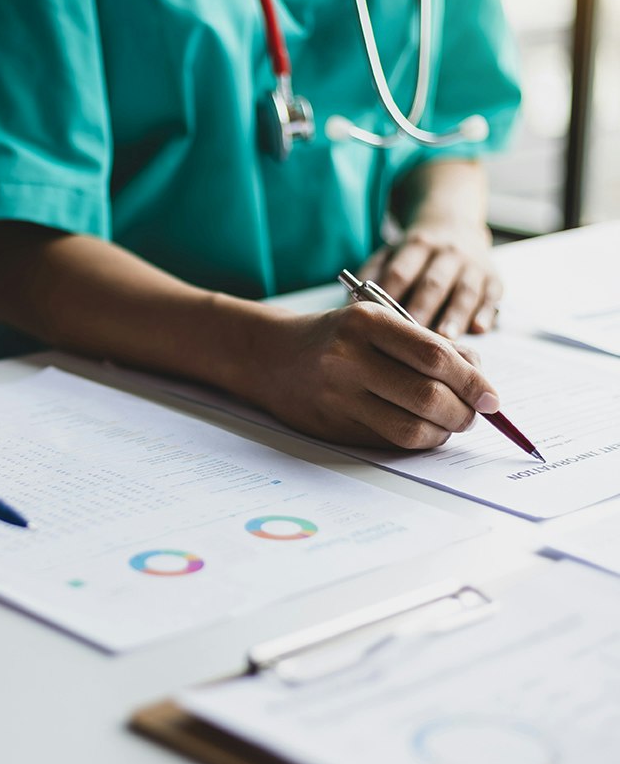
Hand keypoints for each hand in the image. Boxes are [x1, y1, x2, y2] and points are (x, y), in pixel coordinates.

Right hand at [249, 302, 499, 449]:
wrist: (271, 355)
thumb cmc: (336, 337)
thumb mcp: (377, 322)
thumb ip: (426, 345)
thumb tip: (479, 381)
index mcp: (366, 323)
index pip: (435, 356)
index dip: (473, 381)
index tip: (492, 398)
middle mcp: (348, 358)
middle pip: (428, 396)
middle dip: (464, 412)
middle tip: (474, 415)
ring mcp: (337, 396)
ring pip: (410, 428)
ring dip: (443, 433)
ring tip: (450, 424)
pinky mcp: (332, 426)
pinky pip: (388, 441)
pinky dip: (416, 440)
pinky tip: (422, 430)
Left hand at [359, 222, 501, 339]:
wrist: (454, 226)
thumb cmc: (412, 255)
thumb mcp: (387, 255)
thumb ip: (369, 277)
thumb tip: (349, 307)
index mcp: (415, 245)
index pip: (400, 272)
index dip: (390, 297)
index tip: (379, 324)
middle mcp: (446, 253)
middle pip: (432, 283)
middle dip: (423, 310)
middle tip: (411, 340)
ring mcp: (472, 265)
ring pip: (464, 290)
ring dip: (455, 315)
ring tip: (447, 340)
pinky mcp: (494, 279)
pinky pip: (492, 296)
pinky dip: (486, 313)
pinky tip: (479, 330)